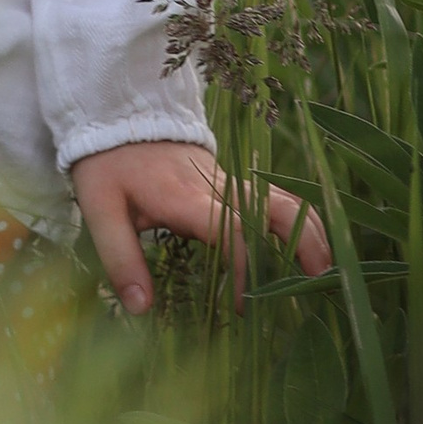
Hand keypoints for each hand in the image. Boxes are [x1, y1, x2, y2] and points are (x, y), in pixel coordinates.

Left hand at [69, 137, 329, 314]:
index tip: (245, 305)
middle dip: (302, 240)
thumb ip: (120, 258)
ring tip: (324, 272)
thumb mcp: (98, 209)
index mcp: (183, 196)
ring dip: (308, 230)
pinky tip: (310, 248)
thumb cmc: (107, 166)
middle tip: (318, 281)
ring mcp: (228, 181)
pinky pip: (274, 197)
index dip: (244, 266)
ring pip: (282, 198)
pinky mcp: (232, 182)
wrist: (119, 116)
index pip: (229, 229)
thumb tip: (141, 307)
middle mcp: (215, 186)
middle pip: (273, 206)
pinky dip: (298, 220)